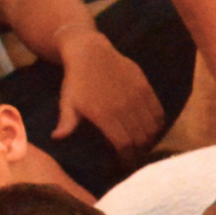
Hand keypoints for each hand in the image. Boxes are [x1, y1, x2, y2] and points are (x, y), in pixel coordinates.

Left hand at [54, 28, 165, 154]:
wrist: (89, 52)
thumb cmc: (76, 81)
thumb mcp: (68, 103)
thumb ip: (67, 123)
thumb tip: (57, 139)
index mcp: (104, 116)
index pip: (124, 145)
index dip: (127, 158)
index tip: (124, 162)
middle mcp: (124, 108)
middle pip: (141, 139)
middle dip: (139, 151)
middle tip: (135, 156)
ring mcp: (137, 97)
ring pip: (152, 128)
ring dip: (150, 139)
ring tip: (144, 143)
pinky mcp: (146, 87)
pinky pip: (158, 112)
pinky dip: (158, 124)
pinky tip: (151, 128)